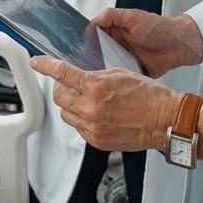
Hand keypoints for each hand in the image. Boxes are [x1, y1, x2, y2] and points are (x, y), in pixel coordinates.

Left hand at [30, 57, 181, 152]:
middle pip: (59, 96)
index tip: (37, 62)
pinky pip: (78, 128)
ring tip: (85, 99)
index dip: (45, 65)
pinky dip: (81, 119)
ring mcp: (93, 127)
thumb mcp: (119, 74)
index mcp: (96, 87)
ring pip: (65, 114)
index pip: (61, 73)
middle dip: (61, 87)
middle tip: (69, 84)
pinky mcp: (97, 140)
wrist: (165, 120)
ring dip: (70, 104)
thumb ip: (95, 75)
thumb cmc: (149, 96)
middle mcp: (91, 108)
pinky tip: (95, 113)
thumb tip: (78, 77)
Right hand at [93, 9, 202, 75]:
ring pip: (104, 67)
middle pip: (94, 54)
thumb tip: (90, 21)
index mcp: (112, 31)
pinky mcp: (130, 73)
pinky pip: (118, 78)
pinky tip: (110, 82)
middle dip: (89, 59)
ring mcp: (121, 60)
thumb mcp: (131, 16)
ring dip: (101, 70)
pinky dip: (114, 80)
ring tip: (95, 75)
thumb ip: (110, 15)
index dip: (84, 42)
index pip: (91, 36)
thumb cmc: (158, 27)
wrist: (177, 45)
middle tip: (85, 64)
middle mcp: (114, 45)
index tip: (77, 49)